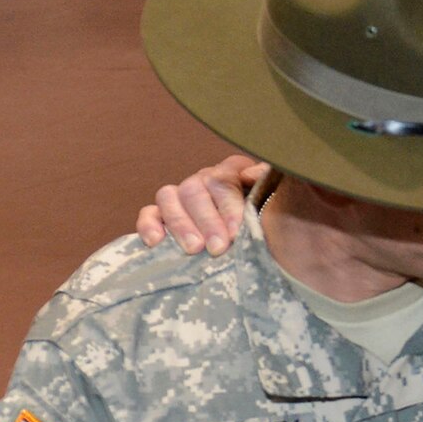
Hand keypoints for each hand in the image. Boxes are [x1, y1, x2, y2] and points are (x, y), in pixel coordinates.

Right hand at [135, 153, 264, 255]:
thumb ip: (265, 182)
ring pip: (170, 198)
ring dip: (181, 225)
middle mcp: (203, 180)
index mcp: (231, 172)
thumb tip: (250, 175)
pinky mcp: (161, 214)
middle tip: (218, 247)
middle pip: (195, 191)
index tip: (237, 232)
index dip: (229, 206)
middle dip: (207, 221)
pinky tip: (156, 242)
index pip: (224, 181)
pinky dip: (149, 225)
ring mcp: (181, 196)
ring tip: (194, 249)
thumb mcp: (274, 198)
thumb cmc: (270, 218)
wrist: (255, 240)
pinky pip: (149, 213)